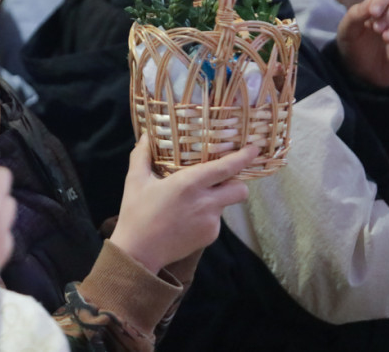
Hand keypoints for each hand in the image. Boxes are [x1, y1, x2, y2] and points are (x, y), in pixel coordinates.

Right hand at [109, 133, 256, 273]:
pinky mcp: (210, 237)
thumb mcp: (135, 180)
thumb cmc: (136, 213)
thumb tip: (145, 136)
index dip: (243, 157)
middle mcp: (205, 202)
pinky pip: (216, 221)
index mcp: (189, 184)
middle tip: (222, 179)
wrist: (139, 252)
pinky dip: (206, 216)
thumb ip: (141, 155)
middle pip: (240, 190)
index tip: (254, 148)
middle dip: (238, 182)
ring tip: (193, 201)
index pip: (225, 168)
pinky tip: (187, 218)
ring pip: (226, 205)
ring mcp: (210, 222)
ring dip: (217, 199)